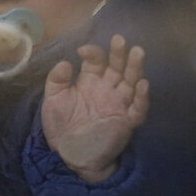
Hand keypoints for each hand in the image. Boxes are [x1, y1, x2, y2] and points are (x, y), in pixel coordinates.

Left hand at [41, 35, 148, 182]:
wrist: (69, 156)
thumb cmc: (61, 126)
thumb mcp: (53, 100)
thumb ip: (57, 80)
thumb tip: (66, 61)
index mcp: (90, 81)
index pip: (96, 61)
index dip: (93, 53)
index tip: (82, 50)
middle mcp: (107, 88)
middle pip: (117, 67)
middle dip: (119, 53)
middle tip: (119, 40)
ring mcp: (118, 104)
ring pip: (131, 82)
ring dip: (135, 68)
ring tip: (137, 52)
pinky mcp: (126, 121)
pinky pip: (138, 109)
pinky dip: (142, 97)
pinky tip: (142, 84)